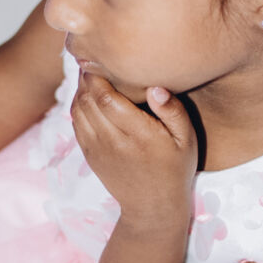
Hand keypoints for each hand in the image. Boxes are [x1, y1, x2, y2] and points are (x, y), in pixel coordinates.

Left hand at [70, 71, 196, 230]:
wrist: (152, 207)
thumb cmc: (175, 168)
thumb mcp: (186, 140)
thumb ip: (173, 111)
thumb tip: (155, 87)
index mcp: (139, 135)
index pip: (107, 97)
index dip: (99, 73)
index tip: (105, 54)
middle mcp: (113, 141)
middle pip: (88, 99)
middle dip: (88, 74)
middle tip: (97, 55)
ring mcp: (97, 149)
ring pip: (78, 109)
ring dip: (81, 87)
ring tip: (94, 71)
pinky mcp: (88, 154)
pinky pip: (76, 122)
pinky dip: (78, 103)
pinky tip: (90, 92)